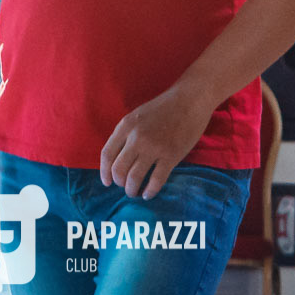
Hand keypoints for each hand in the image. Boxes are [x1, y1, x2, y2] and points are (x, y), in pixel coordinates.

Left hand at [99, 86, 215, 198]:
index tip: (107, 182)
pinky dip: (150, 191)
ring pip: (134, 178)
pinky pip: (155, 181)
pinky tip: (148, 194)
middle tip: (125, 186)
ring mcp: (153, 148)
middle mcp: (136, 137)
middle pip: (118, 170)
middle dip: (119, 183)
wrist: (190, 100)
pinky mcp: (170, 156)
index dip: (104, 172)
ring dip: (132, 190)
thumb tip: (116, 159)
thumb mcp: (137, 116)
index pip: (107, 154)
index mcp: (126, 125)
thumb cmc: (163, 108)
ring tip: (135, 192)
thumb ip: (126, 134)